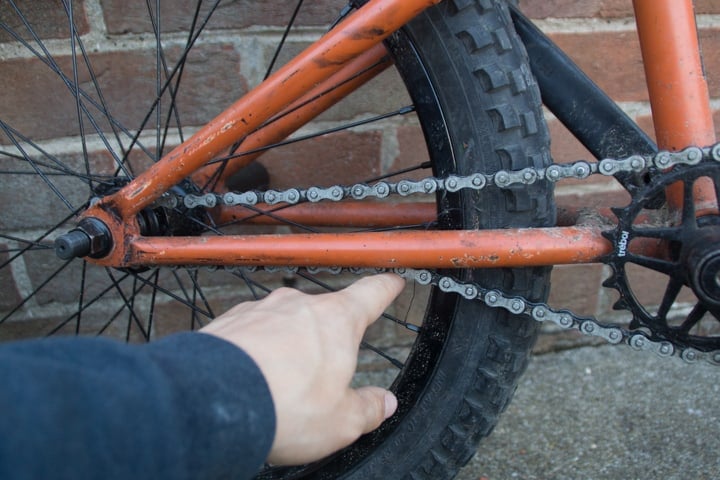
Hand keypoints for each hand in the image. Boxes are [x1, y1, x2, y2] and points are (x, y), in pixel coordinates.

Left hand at [200, 274, 404, 464]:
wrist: (209, 401)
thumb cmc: (284, 406)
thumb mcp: (341, 422)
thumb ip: (367, 409)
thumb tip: (385, 403)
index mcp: (336, 321)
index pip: (370, 294)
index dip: (385, 288)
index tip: (392, 282)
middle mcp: (298, 305)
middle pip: (322, 316)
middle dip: (325, 341)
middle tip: (323, 375)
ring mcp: (259, 310)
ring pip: (283, 326)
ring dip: (287, 348)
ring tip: (280, 387)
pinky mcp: (227, 323)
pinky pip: (250, 335)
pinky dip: (254, 354)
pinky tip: (250, 381)